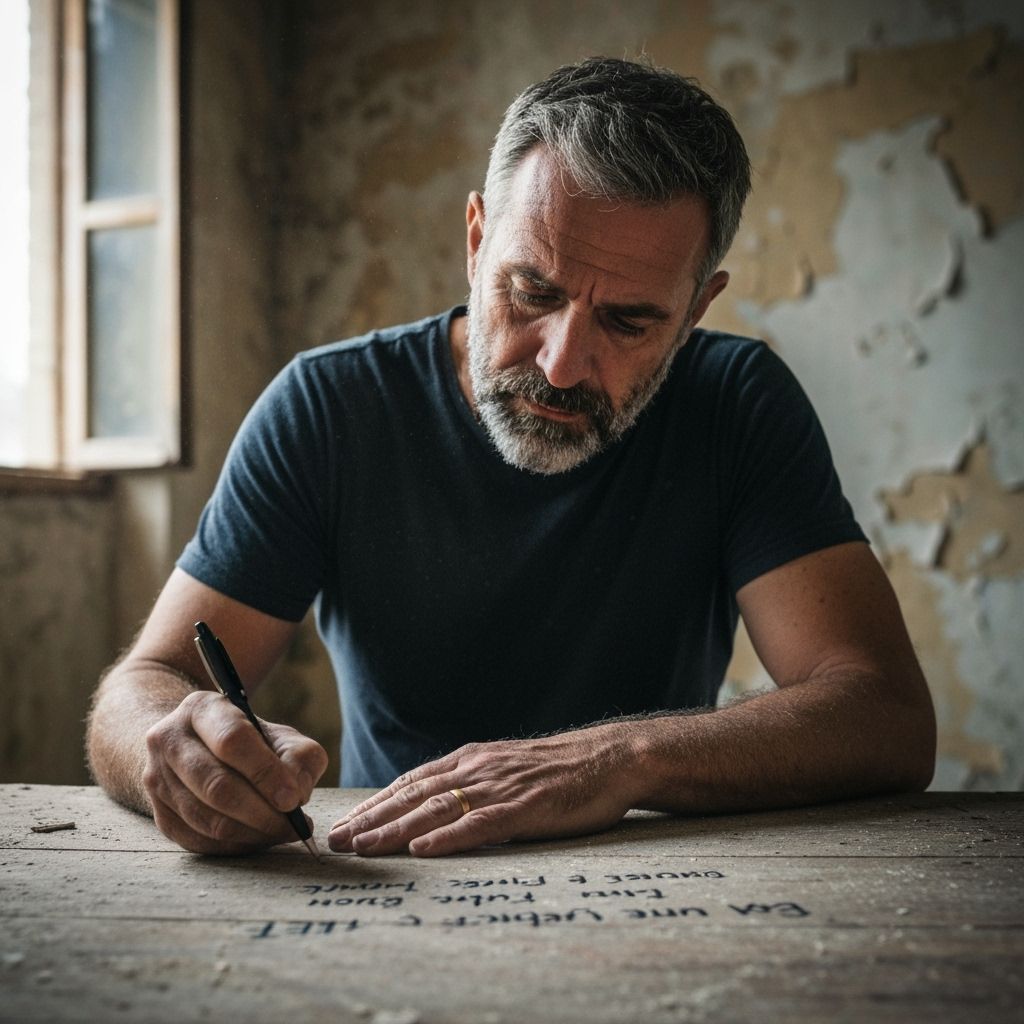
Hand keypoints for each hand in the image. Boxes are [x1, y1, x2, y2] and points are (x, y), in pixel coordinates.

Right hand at [143, 689, 327, 854]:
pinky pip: (200, 841)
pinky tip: (260, 838)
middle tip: (294, 825)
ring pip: (207, 820)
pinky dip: (236, 846)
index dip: (266, 772)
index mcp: (201, 709)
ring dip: (252, 833)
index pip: (232, 740)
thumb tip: (296, 794)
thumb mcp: (278, 734)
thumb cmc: (247, 741)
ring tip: (283, 832)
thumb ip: (299, 756)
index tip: (293, 798)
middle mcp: (169, 741)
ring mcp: (157, 780)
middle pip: (216, 785)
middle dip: (262, 812)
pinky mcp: (160, 815)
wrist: (194, 748)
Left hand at [327, 725, 639, 856]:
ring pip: (435, 809)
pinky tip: (421, 848)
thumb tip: (441, 808)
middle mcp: (478, 769)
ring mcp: (499, 787)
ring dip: (393, 829)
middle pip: (413, 795)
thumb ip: (474, 783)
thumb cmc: (560, 770)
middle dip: (371, 818)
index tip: (348, 822)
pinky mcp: (524, 807)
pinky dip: (446, 836)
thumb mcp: (507, 768)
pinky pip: (478, 824)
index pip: (412, 782)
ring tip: (362, 846)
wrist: (609, 758)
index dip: (377, 803)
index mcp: (472, 759)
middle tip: (337, 840)